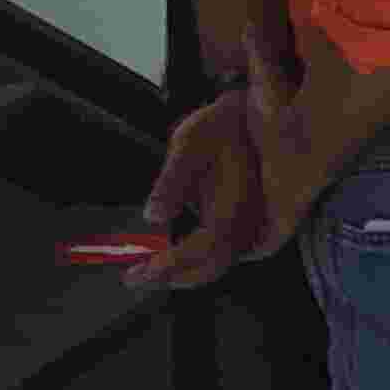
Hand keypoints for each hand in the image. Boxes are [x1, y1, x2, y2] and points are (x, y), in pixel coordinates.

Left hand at [130, 89, 306, 290]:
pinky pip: (227, 251)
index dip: (171, 264)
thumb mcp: (189, 143)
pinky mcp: (250, 219)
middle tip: (136, 277)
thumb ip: (171, 182)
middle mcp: (248, 219)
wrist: (253, 111)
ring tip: (152, 269)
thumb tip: (153, 217)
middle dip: (173, 277)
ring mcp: (253, 221)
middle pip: (213, 265)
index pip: (202, 247)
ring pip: (221, 262)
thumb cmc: (221, 124)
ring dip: (186, 272)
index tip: (139, 271)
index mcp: (234, 203)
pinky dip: (201, 260)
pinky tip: (178, 254)